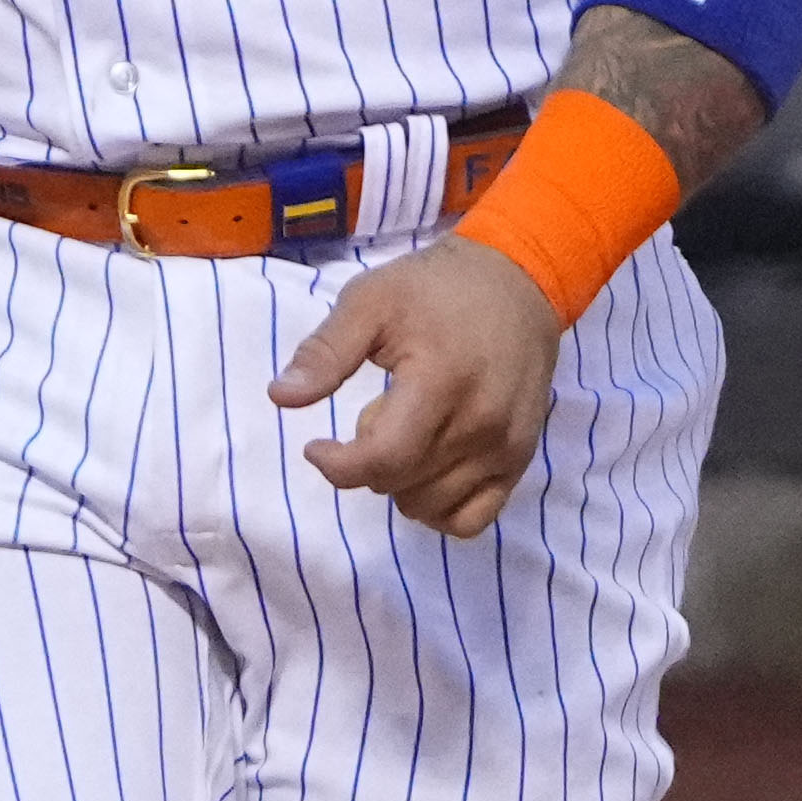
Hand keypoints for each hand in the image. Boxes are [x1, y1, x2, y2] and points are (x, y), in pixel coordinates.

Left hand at [270, 238, 561, 539]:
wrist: (518, 281)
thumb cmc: (435, 288)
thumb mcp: (370, 300)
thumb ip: (326, 352)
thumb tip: (281, 397)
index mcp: (440, 382)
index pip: (383, 460)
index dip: (337, 466)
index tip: (317, 447)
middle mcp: (480, 424)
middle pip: (400, 484)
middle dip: (369, 461)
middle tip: (377, 413)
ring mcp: (505, 447)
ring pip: (430, 507)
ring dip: (400, 483)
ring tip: (409, 431)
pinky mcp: (520, 460)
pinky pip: (471, 519)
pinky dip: (438, 509)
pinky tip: (427, 472)